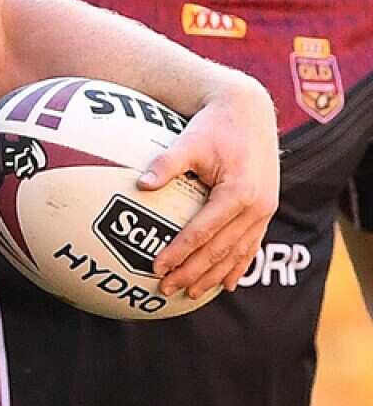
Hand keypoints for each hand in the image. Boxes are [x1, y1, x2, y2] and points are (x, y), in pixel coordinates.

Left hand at [138, 75, 279, 298]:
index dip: (180, 252)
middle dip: (193, 272)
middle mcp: (256, 206)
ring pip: (237, 252)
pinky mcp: (265, 209)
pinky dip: (238, 265)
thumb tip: (141, 184)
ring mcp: (264, 210)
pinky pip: (251, 244)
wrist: (249, 111)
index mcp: (238, 192)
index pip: (203, 231)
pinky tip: (226, 284)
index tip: (157, 267)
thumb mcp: (188, 140)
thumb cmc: (214, 125)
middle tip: (166, 289)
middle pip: (220, 249)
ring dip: (214, 275)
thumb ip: (166, 163)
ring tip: (190, 293)